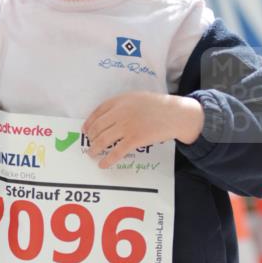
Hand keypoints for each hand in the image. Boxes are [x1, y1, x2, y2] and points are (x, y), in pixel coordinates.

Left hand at [82, 93, 204, 168]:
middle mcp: (121, 112)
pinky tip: (103, 164)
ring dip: (94, 149)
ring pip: (103, 140)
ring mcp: (127, 126)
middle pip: (98, 127)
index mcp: (121, 100)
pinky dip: (107, 160)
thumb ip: (123, 105)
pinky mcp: (135, 139)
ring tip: (91, 154)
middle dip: (90, 137)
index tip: (85, 130)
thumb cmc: (159, 106)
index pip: (98, 111)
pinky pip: (116, 152)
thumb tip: (109, 118)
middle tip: (89, 143)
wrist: (176, 114)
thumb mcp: (138, 98)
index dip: (89, 122)